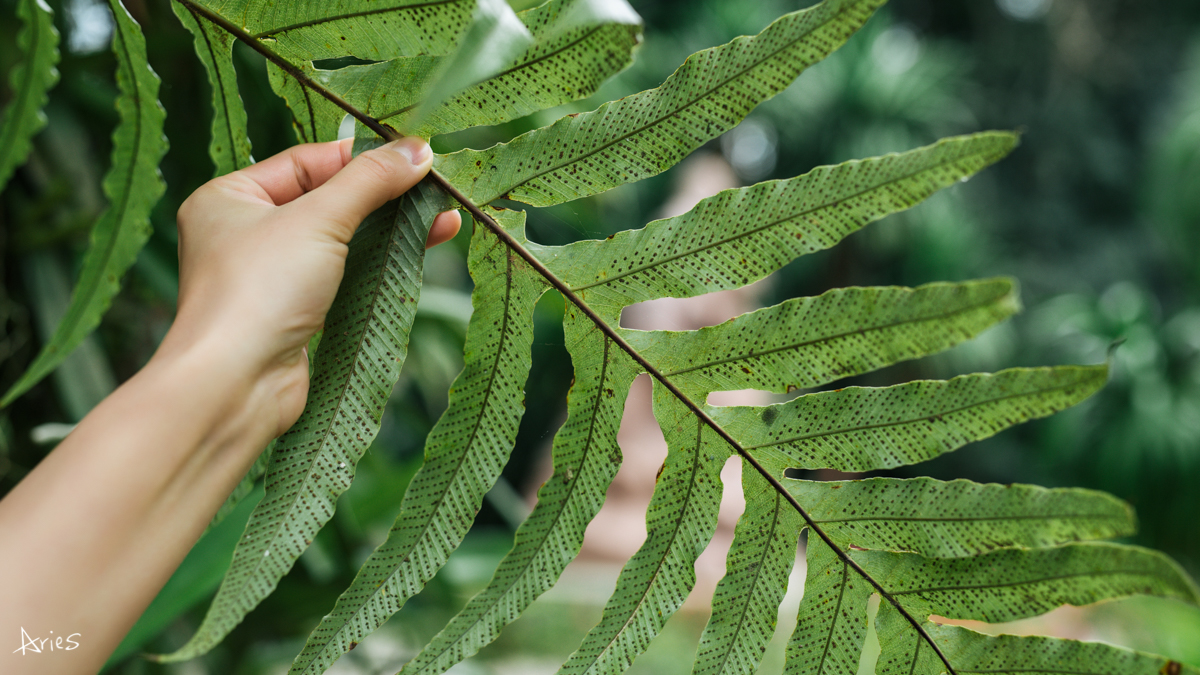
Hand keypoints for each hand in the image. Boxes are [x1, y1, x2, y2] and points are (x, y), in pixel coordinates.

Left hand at [160, 137, 460, 435]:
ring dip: (390, 231)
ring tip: (444, 222)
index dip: (362, 158)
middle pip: (328, 199)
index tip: (416, 156)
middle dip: (385, 196)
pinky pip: (342, 276)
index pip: (307, 161)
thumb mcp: (318, 220)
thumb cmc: (259, 292)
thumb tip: (418, 149)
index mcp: (229, 198)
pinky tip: (416, 255)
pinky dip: (377, 265)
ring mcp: (269, 276)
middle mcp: (243, 233)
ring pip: (340, 240)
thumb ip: (370, 180)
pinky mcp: (293, 313)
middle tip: (438, 191)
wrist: (236, 385)